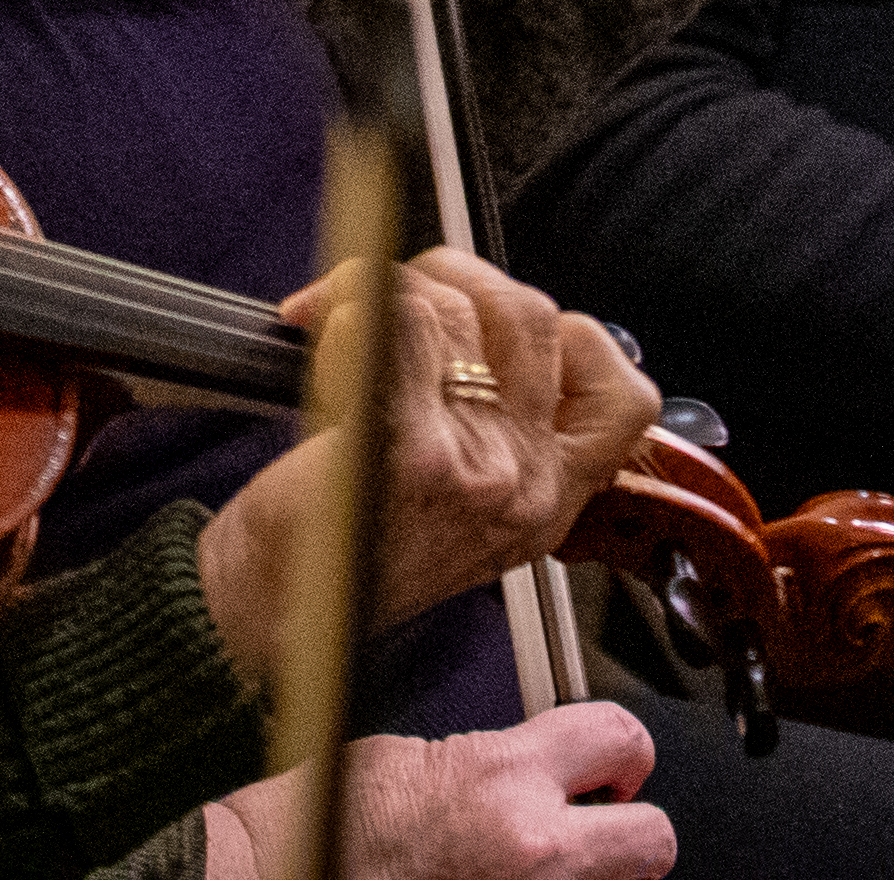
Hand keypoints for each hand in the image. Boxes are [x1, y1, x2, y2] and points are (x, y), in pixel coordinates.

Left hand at [196, 251, 664, 672]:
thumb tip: (489, 322)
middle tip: (398, 299)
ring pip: (460, 307)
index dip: (570, 339)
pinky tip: (324, 331)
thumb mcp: (459, 507)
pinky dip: (356, 304)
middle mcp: (526, 486)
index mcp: (548, 500)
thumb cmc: (343, 551)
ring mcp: (479, 469)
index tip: (495, 330)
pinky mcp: (416, 454)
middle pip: (533, 316)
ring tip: (339, 322)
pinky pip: (406, 323)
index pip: (625, 399)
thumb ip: (500, 430)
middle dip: (456, 279)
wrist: (268, 614)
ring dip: (388, 290)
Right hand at [197, 713, 672, 879]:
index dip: (616, 753)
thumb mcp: (421, 759)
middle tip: (589, 831)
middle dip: (626, 832)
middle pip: (653, 841)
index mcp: (502, 779)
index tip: (605, 768)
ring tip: (532, 874)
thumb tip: (548, 771)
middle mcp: (529, 852)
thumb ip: (501, 764)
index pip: (622, 739)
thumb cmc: (324, 825)